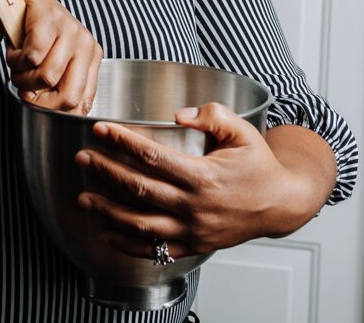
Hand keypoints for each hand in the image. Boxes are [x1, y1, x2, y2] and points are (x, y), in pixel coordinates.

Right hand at [4, 0, 102, 114]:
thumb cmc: (36, 36)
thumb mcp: (56, 62)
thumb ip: (63, 87)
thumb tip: (61, 118)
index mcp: (92, 58)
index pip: (81, 104)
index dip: (55, 112)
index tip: (38, 105)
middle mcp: (86, 44)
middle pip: (68, 96)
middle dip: (39, 101)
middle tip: (24, 90)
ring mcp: (69, 30)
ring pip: (46, 78)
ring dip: (22, 78)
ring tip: (18, 66)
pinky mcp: (49, 20)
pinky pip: (31, 57)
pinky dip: (16, 61)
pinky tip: (15, 52)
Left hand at [73, 105, 334, 258]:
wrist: (281, 204)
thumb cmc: (260, 165)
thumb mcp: (242, 131)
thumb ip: (212, 115)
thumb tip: (179, 114)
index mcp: (203, 176)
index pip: (152, 156)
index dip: (123, 141)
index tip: (101, 130)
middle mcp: (194, 206)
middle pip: (139, 188)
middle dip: (106, 171)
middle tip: (82, 157)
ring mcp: (193, 229)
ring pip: (140, 224)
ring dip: (108, 210)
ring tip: (84, 197)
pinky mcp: (194, 245)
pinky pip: (154, 249)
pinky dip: (127, 244)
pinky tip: (107, 231)